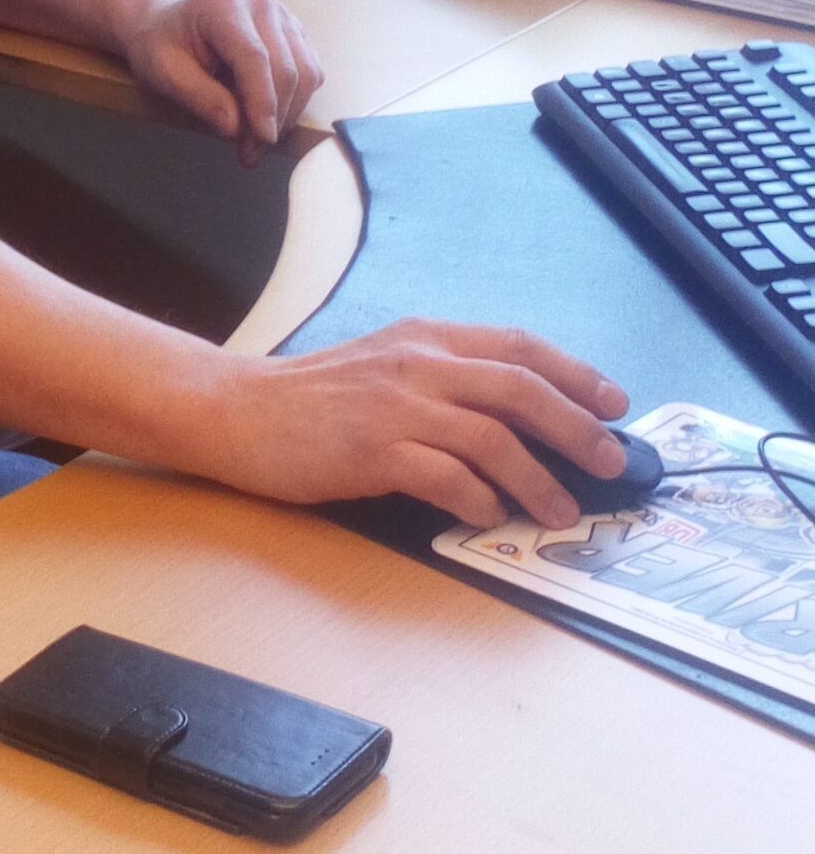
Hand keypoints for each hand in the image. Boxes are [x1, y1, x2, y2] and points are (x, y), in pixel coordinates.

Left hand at [119, 0, 324, 164]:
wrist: (167, 27)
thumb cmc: (161, 46)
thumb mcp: (165, 73)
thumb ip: (199, 98)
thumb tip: (236, 128)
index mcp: (222, 4)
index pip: (254, 57)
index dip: (262, 101)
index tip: (261, 138)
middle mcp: (259, 3)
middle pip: (286, 68)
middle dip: (273, 118)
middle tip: (250, 153)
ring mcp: (281, 15)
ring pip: (306, 73)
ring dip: (287, 115)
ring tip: (256, 141)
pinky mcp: (294, 32)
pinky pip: (311, 72)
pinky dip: (295, 102)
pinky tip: (267, 115)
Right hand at [169, 318, 631, 529]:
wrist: (239, 411)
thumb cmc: (314, 398)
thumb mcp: (385, 366)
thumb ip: (444, 381)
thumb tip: (518, 420)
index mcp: (425, 337)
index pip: (518, 346)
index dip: (574, 373)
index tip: (615, 403)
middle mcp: (418, 364)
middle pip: (520, 388)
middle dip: (577, 426)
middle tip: (609, 461)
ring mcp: (396, 406)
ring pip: (492, 437)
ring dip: (538, 478)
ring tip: (561, 511)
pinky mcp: (373, 449)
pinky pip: (445, 476)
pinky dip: (479, 499)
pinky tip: (491, 516)